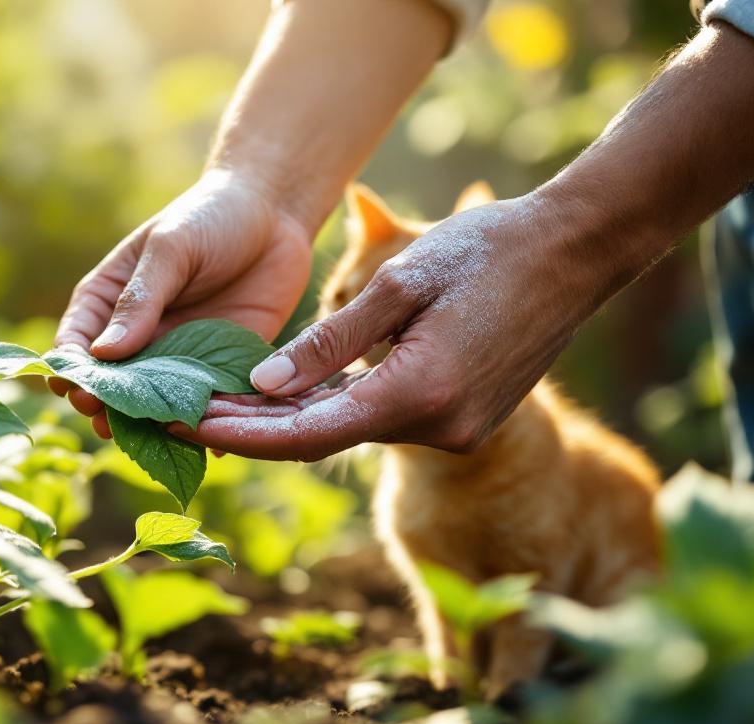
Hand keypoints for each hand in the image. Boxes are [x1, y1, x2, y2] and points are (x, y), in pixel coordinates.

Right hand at [50, 168, 313, 437]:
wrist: (275, 213)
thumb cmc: (210, 217)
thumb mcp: (170, 248)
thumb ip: (140, 299)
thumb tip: (102, 354)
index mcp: (107, 302)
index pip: (75, 344)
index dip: (72, 371)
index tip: (76, 391)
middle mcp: (136, 337)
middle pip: (110, 385)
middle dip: (108, 408)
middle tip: (110, 424)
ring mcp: (175, 358)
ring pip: (154, 405)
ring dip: (152, 426)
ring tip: (154, 440)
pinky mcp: (219, 370)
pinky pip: (207, 406)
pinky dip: (206, 426)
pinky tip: (209, 443)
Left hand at [171, 194, 636, 459]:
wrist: (576, 252)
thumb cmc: (484, 252)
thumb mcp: (398, 283)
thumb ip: (329, 342)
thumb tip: (261, 387)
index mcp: (419, 394)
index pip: (307, 435)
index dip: (238, 434)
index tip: (180, 424)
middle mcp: (438, 427)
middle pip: (320, 441)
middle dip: (248, 430)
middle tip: (177, 415)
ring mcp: (455, 429)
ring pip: (348, 432)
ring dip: (284, 420)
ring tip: (212, 400)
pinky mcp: (462, 420)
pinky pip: (379, 421)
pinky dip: (329, 410)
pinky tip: (281, 396)